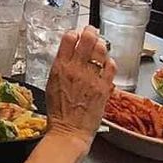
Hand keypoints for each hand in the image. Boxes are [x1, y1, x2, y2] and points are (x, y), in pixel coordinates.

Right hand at [44, 26, 115, 149]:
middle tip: (91, 31)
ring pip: (101, 50)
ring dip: (101, 44)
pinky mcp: (104, 87)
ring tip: (100, 44)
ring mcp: (91, 78)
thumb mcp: (51, 83)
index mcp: (60, 67)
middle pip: (87, 39)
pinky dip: (110, 61)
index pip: (69, 39)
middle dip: (90, 31)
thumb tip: (68, 53)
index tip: (76, 34)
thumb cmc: (58, 111)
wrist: (69, 131)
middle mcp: (76, 69)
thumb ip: (60, 66)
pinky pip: (110, 67)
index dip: (74, 33)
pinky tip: (107, 62)